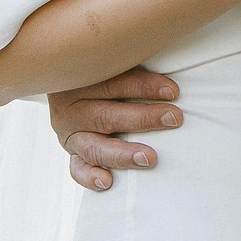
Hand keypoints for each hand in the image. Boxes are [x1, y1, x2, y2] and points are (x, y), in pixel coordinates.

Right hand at [49, 69, 184, 192]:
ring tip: (149, 158)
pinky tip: (107, 182)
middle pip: (106, 116)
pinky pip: (77, 169)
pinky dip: (89, 177)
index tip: (173, 91)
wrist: (66, 87)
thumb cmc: (102, 74)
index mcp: (79, 81)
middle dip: (143, 118)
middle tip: (174, 118)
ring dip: (122, 153)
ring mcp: (69, 134)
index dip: (144, 86)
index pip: (113, 83)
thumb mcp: (109, 64)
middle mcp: (70, 108)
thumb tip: (169, 58)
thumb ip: (129, 64)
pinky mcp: (71, 154)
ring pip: (94, 146)